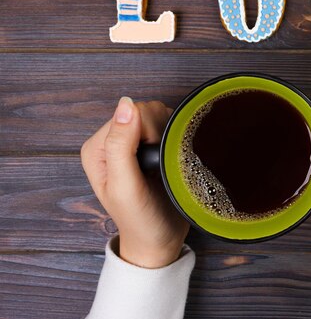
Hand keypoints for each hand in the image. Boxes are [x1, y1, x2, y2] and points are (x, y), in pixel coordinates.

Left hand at [81, 97, 189, 267]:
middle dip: (160, 135)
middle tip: (157, 165)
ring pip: (161, 115)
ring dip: (170, 137)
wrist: (160, 240)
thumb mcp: (125, 186)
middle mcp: (114, 141)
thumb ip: (120, 145)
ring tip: (165, 164)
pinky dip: (177, 138)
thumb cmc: (140, 220)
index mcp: (98, 147)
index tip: (149, 161)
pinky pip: (170, 126)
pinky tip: (172, 159)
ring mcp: (134, 143)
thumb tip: (126, 104)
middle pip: (146, 111)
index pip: (131, 112)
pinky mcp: (153, 147)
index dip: (148, 133)